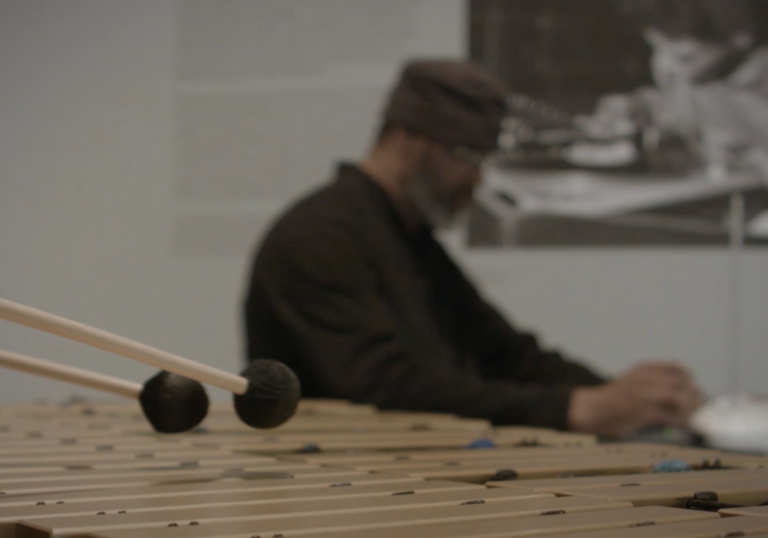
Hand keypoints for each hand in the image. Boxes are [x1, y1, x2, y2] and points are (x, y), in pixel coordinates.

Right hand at [567, 361, 703, 437]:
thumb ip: (652, 384)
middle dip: (694, 395)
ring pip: (678, 397)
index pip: (675, 368)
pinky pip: (671, 416)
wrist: (591, 409)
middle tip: (700, 407)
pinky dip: (683, 422)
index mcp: (642, 369)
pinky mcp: (643, 412)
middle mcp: (644, 378)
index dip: (689, 379)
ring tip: (695, 418)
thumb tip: (683, 396)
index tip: (694, 388)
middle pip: (681, 383)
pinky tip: (686, 426)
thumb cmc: (613, 400)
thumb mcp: (631, 382)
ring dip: (691, 408)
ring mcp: (643, 395)